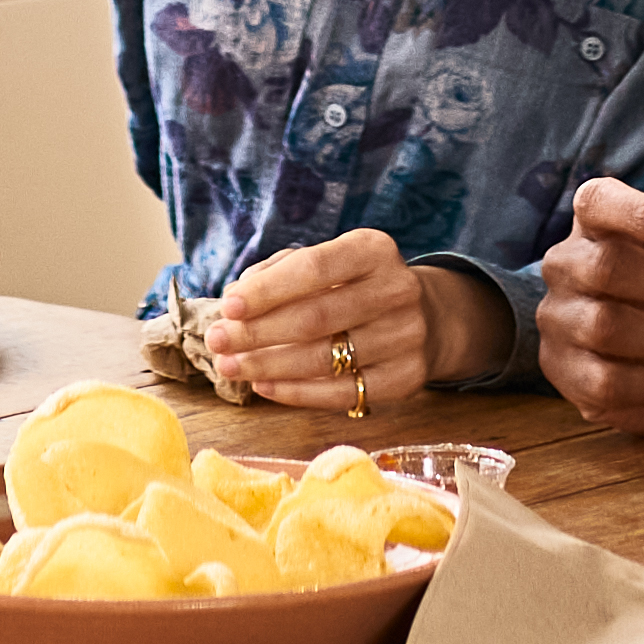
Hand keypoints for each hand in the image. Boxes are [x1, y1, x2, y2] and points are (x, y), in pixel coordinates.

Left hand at [187, 227, 499, 413]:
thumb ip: (280, 272)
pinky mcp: (407, 378)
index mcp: (374, 250)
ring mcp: (407, 337)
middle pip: (315, 318)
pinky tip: (263, 386)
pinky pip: (341, 393)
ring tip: (229, 367)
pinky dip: (295, 392)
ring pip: (324, 359)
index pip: (313, 268)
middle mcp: (398, 290)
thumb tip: (236, 300)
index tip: (228, 306)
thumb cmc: (354, 286)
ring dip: (267, 366)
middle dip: (257, 332)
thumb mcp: (327, 262)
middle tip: (217, 341)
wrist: (426, 317)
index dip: (267, 290)